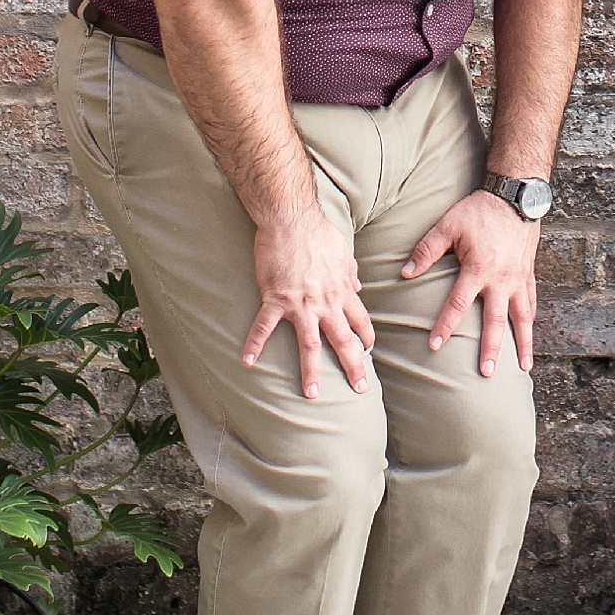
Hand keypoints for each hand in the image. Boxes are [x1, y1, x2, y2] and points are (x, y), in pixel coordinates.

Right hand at [244, 207, 375, 398]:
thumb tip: (359, 284)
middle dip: (353, 366)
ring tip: (311, 394)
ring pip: (309, 344)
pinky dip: (255, 344)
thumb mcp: (344, 251)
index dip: (366, 338)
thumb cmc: (317, 232)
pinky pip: (264, 326)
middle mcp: (325, 302)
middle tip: (360, 389)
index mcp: (342, 290)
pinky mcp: (275, 299)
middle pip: (343, 340)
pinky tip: (246, 361)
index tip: (368, 352)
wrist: (291, 220)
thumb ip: (351, 271)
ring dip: (310, 371)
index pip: (360, 320)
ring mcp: (301, 304)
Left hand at [403, 188, 539, 376]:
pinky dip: (531, 321)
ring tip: (524, 368)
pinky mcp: (529, 273)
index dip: (445, 325)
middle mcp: (501, 280)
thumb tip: (405, 273)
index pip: (458, 304)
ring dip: (523, 344)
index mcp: (478, 269)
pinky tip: (529, 335)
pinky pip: (532, 302)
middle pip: (496, 321)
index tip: (434, 345)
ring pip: (523, 318)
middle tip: (487, 373)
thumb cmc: (480, 210)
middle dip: (491, 349)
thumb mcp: (448, 225)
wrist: (516, 195)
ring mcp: (518, 278)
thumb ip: (427, 250)